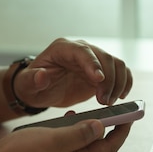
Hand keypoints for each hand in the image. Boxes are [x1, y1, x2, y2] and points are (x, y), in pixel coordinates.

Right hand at [0, 120, 131, 151]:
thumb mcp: (53, 140)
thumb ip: (79, 134)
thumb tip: (100, 127)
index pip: (109, 146)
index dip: (122, 130)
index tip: (131, 115)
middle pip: (100, 145)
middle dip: (112, 128)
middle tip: (120, 112)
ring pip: (85, 143)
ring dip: (93, 127)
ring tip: (99, 112)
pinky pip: (71, 142)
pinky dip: (75, 129)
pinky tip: (69, 118)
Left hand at [12, 38, 132, 107]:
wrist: (40, 90)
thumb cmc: (32, 85)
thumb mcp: (27, 85)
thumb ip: (33, 79)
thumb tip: (42, 76)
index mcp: (63, 49)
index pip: (82, 51)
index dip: (92, 64)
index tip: (98, 80)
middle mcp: (81, 50)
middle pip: (104, 58)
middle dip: (108, 80)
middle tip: (104, 101)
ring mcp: (94, 60)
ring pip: (117, 64)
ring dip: (118, 84)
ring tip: (108, 102)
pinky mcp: (102, 72)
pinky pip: (121, 72)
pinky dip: (125, 83)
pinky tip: (121, 97)